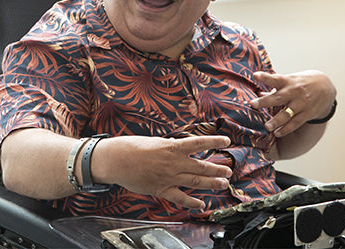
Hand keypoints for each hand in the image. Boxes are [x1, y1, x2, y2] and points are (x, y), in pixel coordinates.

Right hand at [93, 135, 231, 208]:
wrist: (116, 160)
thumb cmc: (131, 147)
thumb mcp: (154, 142)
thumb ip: (169, 148)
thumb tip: (179, 152)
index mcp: (171, 146)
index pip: (199, 143)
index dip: (214, 142)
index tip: (226, 140)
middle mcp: (173, 162)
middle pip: (201, 166)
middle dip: (217, 168)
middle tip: (228, 170)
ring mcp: (169, 177)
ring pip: (196, 181)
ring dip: (212, 183)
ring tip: (223, 183)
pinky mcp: (161, 188)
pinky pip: (180, 197)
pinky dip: (192, 202)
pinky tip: (201, 204)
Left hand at [250, 70, 336, 136]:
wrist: (326, 86)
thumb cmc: (301, 82)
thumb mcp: (289, 81)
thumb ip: (274, 88)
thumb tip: (258, 93)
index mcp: (287, 81)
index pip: (275, 78)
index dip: (265, 77)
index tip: (255, 75)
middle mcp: (294, 92)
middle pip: (278, 97)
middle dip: (265, 101)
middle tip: (253, 104)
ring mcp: (301, 103)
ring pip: (287, 113)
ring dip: (276, 121)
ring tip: (266, 127)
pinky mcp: (307, 113)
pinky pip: (295, 123)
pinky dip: (286, 129)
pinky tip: (277, 133)